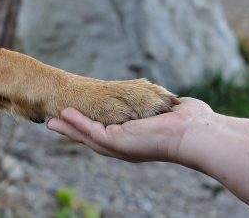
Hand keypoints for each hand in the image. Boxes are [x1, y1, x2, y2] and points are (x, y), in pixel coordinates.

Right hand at [47, 97, 212, 162]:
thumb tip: (171, 102)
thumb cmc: (189, 122)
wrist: (196, 133)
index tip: (78, 118)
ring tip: (52, 121)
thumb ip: (161, 107)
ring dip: (69, 128)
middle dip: (73, 130)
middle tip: (54, 123)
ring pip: (87, 136)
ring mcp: (118, 146)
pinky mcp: (116, 141)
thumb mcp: (167, 112)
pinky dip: (76, 123)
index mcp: (134, 139)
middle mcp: (123, 146)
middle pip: (92, 137)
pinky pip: (90, 131)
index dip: (91, 126)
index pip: (107, 132)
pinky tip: (64, 115)